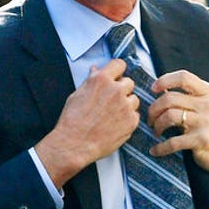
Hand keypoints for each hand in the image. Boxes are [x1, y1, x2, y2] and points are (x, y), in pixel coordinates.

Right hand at [35, 59, 139, 187]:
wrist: (74, 144)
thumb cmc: (72, 121)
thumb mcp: (77, 94)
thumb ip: (91, 81)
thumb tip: (95, 71)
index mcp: (101, 80)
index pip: (119, 64)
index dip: (117, 71)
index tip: (117, 76)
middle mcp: (116, 90)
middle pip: (129, 82)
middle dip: (121, 89)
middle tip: (111, 100)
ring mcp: (125, 106)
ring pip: (134, 99)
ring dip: (126, 104)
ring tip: (112, 114)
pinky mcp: (131, 121)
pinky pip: (135, 115)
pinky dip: (128, 119)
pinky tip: (115, 124)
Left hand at [145, 70, 208, 182]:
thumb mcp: (204, 107)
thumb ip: (187, 97)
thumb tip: (159, 89)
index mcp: (208, 92)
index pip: (183, 77)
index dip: (165, 80)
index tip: (153, 89)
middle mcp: (208, 104)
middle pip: (170, 98)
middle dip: (154, 109)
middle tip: (150, 119)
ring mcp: (206, 122)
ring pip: (169, 116)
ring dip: (156, 125)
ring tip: (156, 131)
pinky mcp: (202, 140)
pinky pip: (173, 142)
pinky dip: (160, 147)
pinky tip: (155, 150)